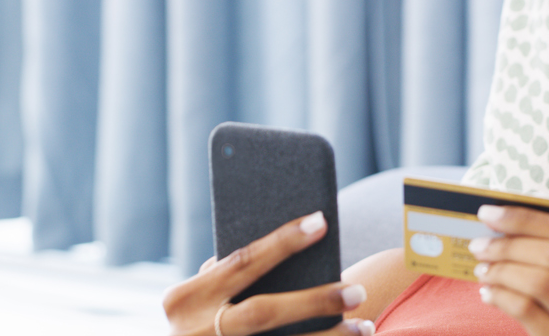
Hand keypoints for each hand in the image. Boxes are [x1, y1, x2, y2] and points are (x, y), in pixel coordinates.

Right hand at [163, 212, 375, 335]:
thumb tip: (281, 248)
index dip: (282, 242)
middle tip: (358, 290)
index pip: (241, 263)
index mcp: (184, 299)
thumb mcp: (190, 303)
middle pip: (264, 312)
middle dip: (313, 301)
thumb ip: (222, 278)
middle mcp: (196, 330)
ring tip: (364, 327)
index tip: (321, 222)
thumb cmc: (192, 324)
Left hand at [469, 205, 548, 334]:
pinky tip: (490, 293)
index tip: (492, 213)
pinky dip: (503, 297)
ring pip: (542, 284)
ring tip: (484, 268)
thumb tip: (518, 227)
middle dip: (512, 244)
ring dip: (503, 269)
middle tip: (481, 243)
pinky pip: (530, 314)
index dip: (530, 220)